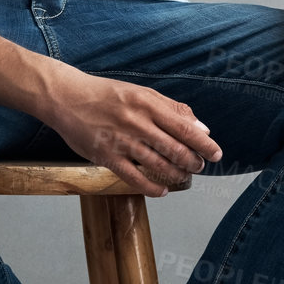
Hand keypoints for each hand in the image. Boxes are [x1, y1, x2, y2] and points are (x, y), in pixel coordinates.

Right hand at [42, 70, 222, 196]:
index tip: (216, 154)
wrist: (66, 98)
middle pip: (176, 149)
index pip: (186, 128)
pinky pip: (135, 178)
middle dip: (193, 162)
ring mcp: (121, 141)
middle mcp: (137, 122)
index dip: (205, 144)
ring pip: (159, 165)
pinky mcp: (106, 157)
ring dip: (176, 175)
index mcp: (148, 104)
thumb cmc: (105, 94)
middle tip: (198, 167)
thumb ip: (171, 108)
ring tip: (183, 177)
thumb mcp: (141, 92)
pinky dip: (152, 188)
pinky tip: (161, 191)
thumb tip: (200, 127)